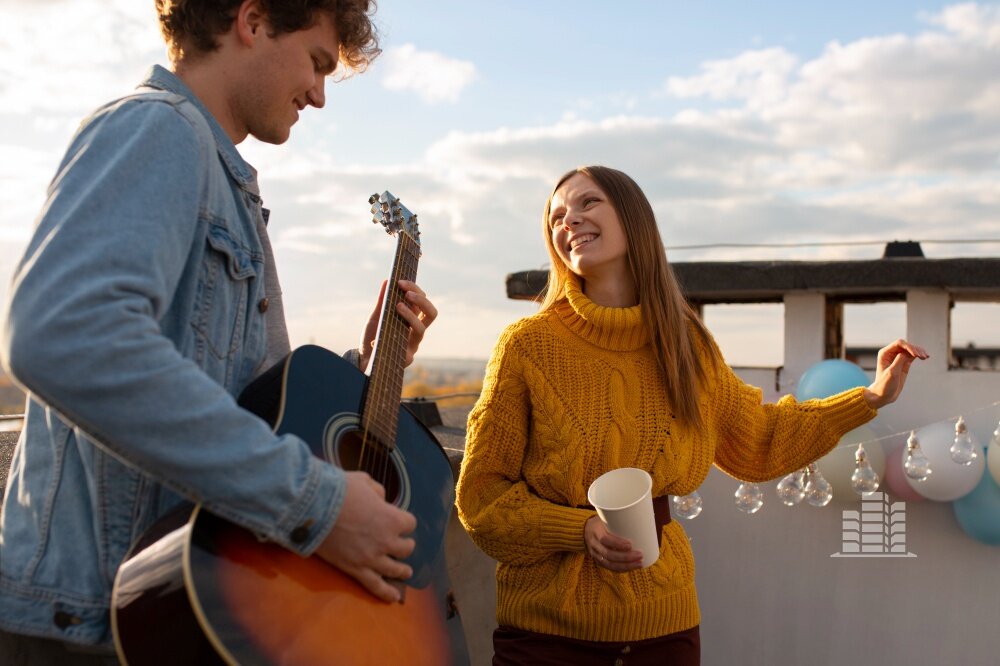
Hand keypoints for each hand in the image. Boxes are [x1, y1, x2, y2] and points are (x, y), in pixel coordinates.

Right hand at [314, 471, 416, 601]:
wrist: (314, 507)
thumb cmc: (340, 490)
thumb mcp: (364, 481)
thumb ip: (378, 491)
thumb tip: (381, 499)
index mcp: (392, 518)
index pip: (410, 523)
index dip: (404, 521)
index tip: (397, 519)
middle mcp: (387, 541)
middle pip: (406, 548)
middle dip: (404, 544)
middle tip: (401, 544)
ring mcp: (372, 558)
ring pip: (396, 569)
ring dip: (402, 570)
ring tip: (405, 571)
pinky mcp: (356, 569)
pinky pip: (376, 586)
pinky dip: (386, 593)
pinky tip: (394, 598)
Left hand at [358, 280, 437, 371]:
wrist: (364, 360)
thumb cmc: (372, 337)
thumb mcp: (376, 316)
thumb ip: (383, 301)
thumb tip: (387, 281)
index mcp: (412, 319)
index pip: (422, 302)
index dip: (415, 290)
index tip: (400, 282)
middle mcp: (416, 331)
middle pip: (431, 314)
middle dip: (421, 300)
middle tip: (406, 293)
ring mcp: (413, 345)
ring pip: (421, 329)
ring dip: (410, 315)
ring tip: (397, 306)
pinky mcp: (406, 359)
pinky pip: (405, 347)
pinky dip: (390, 339)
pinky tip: (375, 341)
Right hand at [584, 516, 642, 571]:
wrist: (585, 530)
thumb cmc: (601, 522)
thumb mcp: (606, 518)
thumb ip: (620, 519)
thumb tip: (643, 517)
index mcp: (595, 531)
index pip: (604, 539)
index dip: (617, 544)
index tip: (630, 545)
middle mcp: (594, 544)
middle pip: (609, 554)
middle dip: (626, 557)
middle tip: (640, 555)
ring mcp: (596, 554)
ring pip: (610, 564)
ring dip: (626, 566)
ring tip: (640, 563)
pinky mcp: (599, 561)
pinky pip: (610, 568)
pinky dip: (622, 569)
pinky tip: (632, 567)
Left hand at [863, 339, 928, 408]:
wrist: (883, 394)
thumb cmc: (884, 384)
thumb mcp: (892, 372)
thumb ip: (899, 361)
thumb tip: (907, 353)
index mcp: (885, 353)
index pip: (899, 344)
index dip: (909, 347)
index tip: (916, 355)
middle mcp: (891, 353)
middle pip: (906, 345)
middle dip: (915, 349)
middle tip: (924, 356)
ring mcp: (898, 358)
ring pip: (910, 350)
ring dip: (919, 351)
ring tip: (926, 357)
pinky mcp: (903, 363)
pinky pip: (912, 356)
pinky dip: (919, 355)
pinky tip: (925, 357)